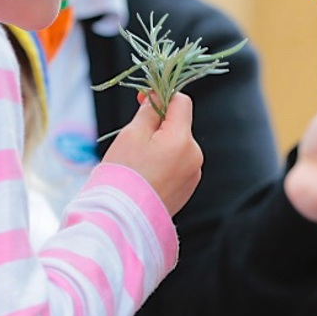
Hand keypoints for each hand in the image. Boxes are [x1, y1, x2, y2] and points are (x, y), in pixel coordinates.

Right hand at [102, 93, 202, 215]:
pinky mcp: (188, 188)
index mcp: (182, 139)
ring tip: (138, 162)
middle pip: (180, 125)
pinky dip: (164, 163)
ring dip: (161, 145)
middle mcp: (194, 156)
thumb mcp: (132, 134)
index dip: (162, 96)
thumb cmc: (123, 175)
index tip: (142, 101)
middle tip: (133, 138)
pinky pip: (177, 164)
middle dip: (159, 125)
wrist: (122, 219)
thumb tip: (158, 97)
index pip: (182, 102)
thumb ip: (149, 112)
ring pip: (178, 145)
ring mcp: (193, 174)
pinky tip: (146, 175)